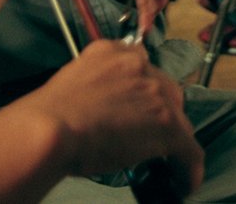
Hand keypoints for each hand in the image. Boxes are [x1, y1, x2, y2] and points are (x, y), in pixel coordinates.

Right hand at [3, 41, 202, 192]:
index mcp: (112, 52)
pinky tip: (185, 184)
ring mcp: (155, 94)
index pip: (141, 68)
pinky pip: (189, 149)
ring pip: (179, 120)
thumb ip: (95, 84)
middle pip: (166, 91)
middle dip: (161, 114)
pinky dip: (189, 168)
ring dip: (172, 140)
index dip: (142, 93)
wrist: (49, 128)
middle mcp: (138, 65)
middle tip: (146, 137)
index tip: (138, 110)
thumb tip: (102, 109)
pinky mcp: (167, 124)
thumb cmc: (46, 115)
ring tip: (167, 162)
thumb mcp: (71, 81)